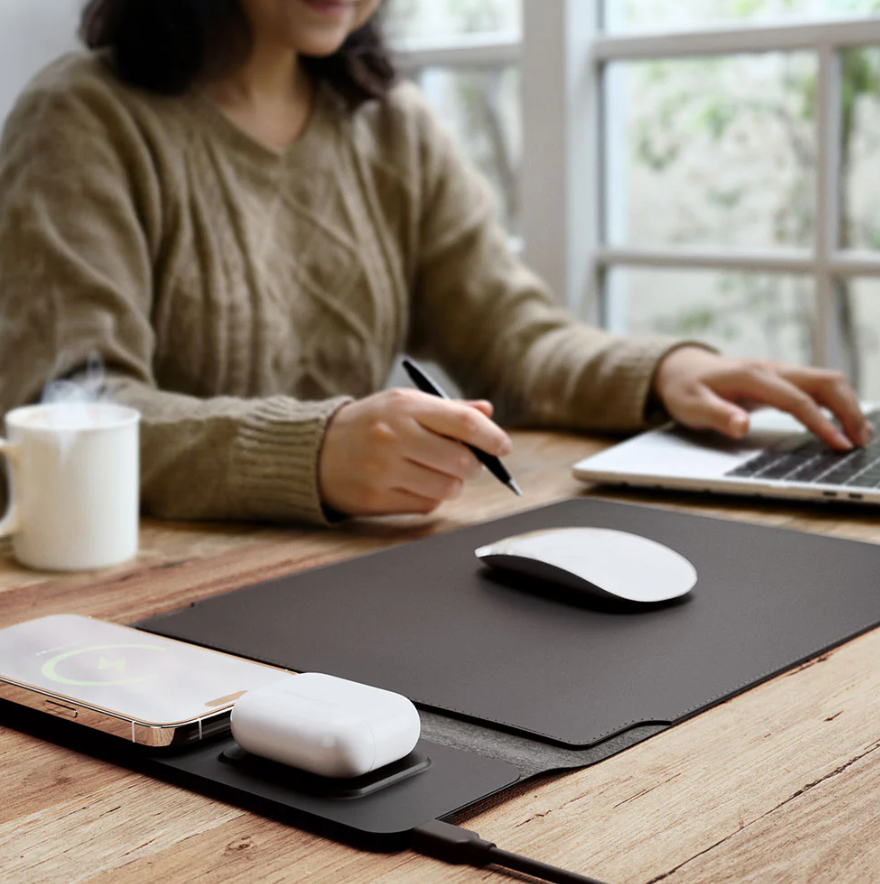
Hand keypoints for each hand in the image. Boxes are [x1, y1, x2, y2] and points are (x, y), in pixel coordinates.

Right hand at [318, 388, 510, 515]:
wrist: (314, 451)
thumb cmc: (369, 424)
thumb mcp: (402, 404)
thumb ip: (447, 409)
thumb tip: (487, 413)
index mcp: (405, 407)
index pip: (463, 423)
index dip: (491, 437)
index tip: (502, 447)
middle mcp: (394, 436)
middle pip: (461, 461)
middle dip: (473, 466)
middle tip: (466, 464)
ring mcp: (383, 470)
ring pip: (447, 488)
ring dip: (452, 485)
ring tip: (437, 474)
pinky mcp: (376, 498)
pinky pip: (426, 505)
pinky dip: (431, 498)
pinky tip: (416, 485)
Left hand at [652, 346, 872, 450]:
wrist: (680, 368)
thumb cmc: (685, 389)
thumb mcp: (691, 406)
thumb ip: (716, 416)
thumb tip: (741, 425)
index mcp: (751, 376)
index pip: (796, 399)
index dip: (821, 422)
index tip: (839, 444)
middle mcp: (770, 369)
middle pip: (823, 382)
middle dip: (848, 410)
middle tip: (861, 441)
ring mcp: (778, 372)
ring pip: (825, 381)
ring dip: (847, 405)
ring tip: (860, 435)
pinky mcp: (780, 379)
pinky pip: (816, 387)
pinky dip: (835, 403)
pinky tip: (842, 423)